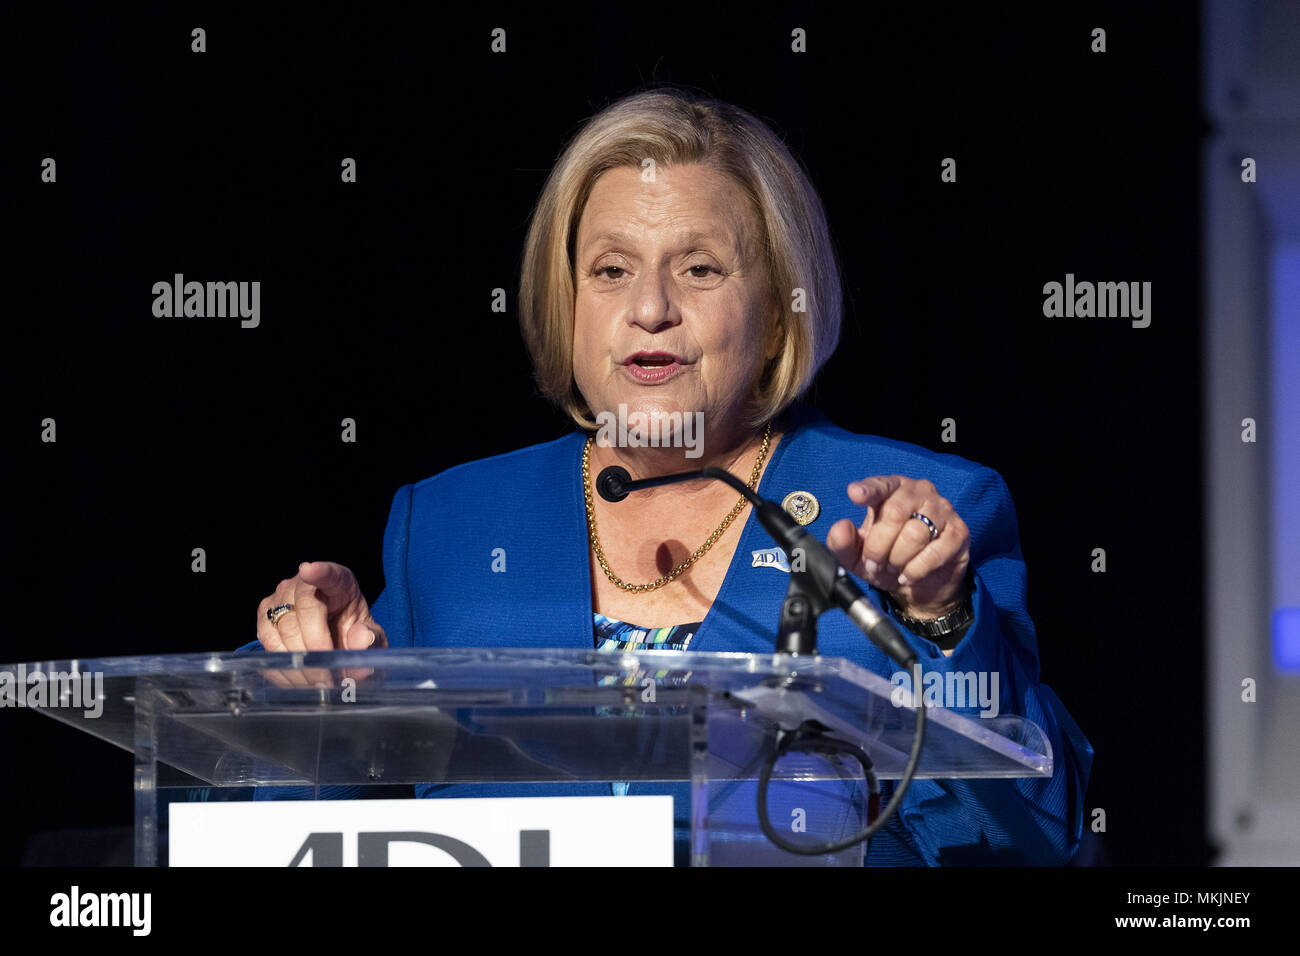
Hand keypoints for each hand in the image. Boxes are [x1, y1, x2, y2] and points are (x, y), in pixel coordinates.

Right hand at [255, 561, 386, 688]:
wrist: (333, 639)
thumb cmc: (353, 632)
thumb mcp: (371, 636)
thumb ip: (372, 638)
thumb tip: (362, 639)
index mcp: (339, 581)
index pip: (329, 573)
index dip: (319, 572)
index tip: (309, 570)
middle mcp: (304, 584)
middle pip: (303, 610)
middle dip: (315, 645)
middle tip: (329, 675)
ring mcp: (280, 598)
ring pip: (282, 629)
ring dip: (299, 660)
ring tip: (317, 680)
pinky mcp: (265, 618)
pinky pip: (267, 643)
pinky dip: (283, 665)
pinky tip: (300, 678)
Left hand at [826, 475, 970, 617]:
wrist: (922, 584)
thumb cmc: (887, 558)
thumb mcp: (859, 556)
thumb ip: (844, 544)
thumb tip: (840, 528)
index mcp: (892, 489)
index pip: (881, 484)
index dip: (869, 489)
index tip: (855, 494)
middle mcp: (919, 492)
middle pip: (894, 514)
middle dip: (878, 546)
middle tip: (874, 563)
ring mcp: (942, 509)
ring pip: (915, 534)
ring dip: (897, 559)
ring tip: (892, 568)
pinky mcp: (959, 532)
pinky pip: (934, 552)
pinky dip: (915, 569)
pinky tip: (908, 575)